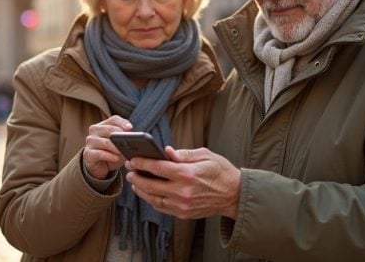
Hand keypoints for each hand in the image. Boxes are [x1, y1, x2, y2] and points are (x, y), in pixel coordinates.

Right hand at [83, 115, 132, 179]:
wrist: (100, 166)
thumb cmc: (112, 152)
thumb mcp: (121, 144)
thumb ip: (126, 138)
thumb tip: (135, 138)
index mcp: (104, 124)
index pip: (114, 119)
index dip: (123, 123)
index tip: (130, 128)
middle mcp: (95, 130)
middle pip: (109, 129)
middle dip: (120, 136)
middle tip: (129, 142)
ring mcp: (90, 141)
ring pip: (105, 142)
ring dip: (116, 147)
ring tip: (124, 152)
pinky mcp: (87, 153)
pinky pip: (99, 153)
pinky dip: (109, 156)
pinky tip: (116, 158)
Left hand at [126, 147, 240, 219]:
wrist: (234, 195)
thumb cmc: (221, 172)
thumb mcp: (206, 155)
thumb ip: (184, 154)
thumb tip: (166, 151)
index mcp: (187, 174)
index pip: (157, 167)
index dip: (142, 163)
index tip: (133, 159)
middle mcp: (183, 191)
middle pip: (150, 184)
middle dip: (136, 176)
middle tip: (129, 170)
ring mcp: (182, 205)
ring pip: (153, 199)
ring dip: (141, 190)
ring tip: (135, 182)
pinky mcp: (183, 213)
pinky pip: (162, 207)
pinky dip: (152, 200)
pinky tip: (148, 193)